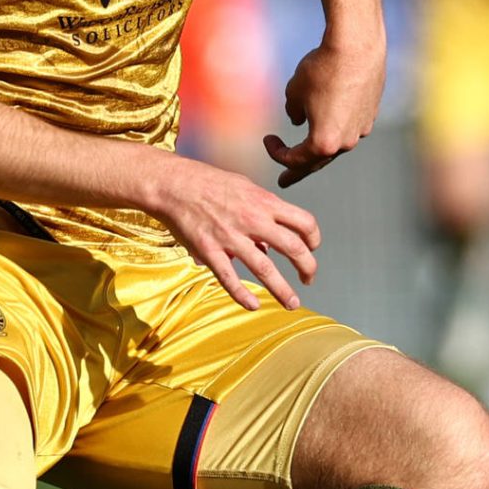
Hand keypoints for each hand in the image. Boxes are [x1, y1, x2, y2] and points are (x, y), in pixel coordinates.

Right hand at [152, 154, 322, 310]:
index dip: (314, 238)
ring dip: (283, 290)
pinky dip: (243, 295)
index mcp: (264, 202)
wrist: (174, 183)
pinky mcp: (210, 250)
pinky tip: (253, 305)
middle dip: (307, 267)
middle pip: (293, 247)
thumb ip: (261, 212)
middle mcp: (252, 220)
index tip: (312, 249)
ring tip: (292, 304)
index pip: (304, 221)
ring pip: (265, 268)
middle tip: (309, 279)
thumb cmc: (209, 182)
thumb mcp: (244, 188)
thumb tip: (268, 245)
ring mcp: (231, 237)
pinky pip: (229, 278)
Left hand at [263, 37, 384, 187]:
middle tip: (284, 181)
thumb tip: (298, 120)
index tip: (267, 139)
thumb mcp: (294, 92)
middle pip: (317, 162)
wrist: (356, 46)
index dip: (276, 153)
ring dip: (318, 147)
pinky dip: (335, 129)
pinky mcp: (371, 114)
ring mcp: (361, 130)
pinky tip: (330, 121)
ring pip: (336, 144)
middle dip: (297, 171)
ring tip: (308, 151)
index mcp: (322, 142)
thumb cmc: (321, 69)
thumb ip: (293, 112)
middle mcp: (345, 142)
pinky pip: (349, 128)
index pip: (294, 159)